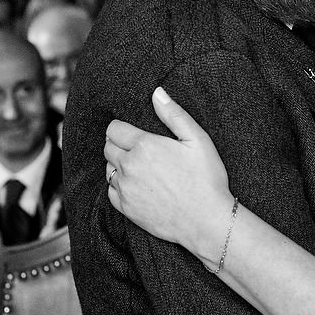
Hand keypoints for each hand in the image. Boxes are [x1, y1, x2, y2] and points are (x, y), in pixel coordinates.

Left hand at [105, 87, 232, 255]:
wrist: (206, 221)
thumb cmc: (206, 179)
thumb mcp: (198, 140)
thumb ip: (174, 114)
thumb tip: (157, 93)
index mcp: (144, 146)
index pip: (114, 128)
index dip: (122, 127)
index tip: (133, 131)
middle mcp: (129, 166)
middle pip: (108, 147)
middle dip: (118, 144)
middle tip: (138, 148)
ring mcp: (125, 189)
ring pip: (108, 169)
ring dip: (118, 164)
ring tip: (139, 167)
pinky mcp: (126, 208)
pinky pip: (111, 191)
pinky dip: (119, 186)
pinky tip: (137, 186)